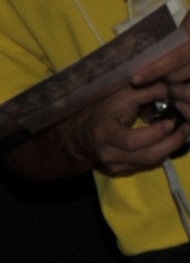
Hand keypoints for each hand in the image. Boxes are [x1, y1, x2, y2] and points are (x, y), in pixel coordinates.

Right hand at [59, 40, 189, 173]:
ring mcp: (114, 166)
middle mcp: (108, 154)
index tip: (171, 122)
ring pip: (148, 163)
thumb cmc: (103, 110)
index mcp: (105, 134)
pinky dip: (160, 153)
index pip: (132, 141)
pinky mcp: (120, 171)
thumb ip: (146, 91)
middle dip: (170, 143)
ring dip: (169, 148)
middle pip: (145, 156)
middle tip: (186, 129)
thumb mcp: (121, 95)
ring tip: (182, 133)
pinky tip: (169, 141)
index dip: (155, 134)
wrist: (82, 136)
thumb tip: (170, 90)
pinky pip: (145, 164)